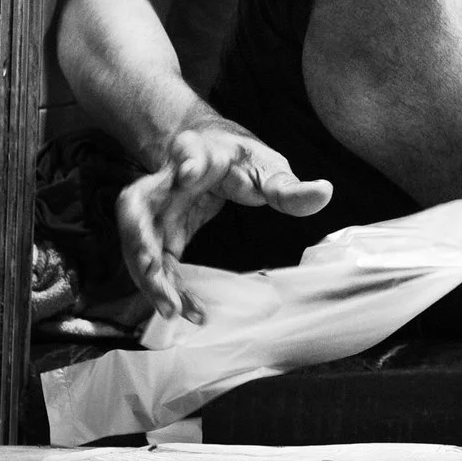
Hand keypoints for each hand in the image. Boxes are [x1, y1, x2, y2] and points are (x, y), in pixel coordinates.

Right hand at [116, 115, 332, 322]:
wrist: (203, 149)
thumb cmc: (236, 158)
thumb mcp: (267, 165)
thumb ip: (289, 186)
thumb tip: (324, 193)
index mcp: (199, 153)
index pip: (186, 153)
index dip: (183, 162)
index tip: (188, 173)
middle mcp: (167, 179)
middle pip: (137, 203)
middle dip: (138, 235)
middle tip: (152, 266)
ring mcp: (156, 208)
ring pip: (136, 239)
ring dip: (147, 274)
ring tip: (170, 307)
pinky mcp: (158, 232)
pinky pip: (153, 261)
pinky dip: (164, 287)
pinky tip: (184, 310)